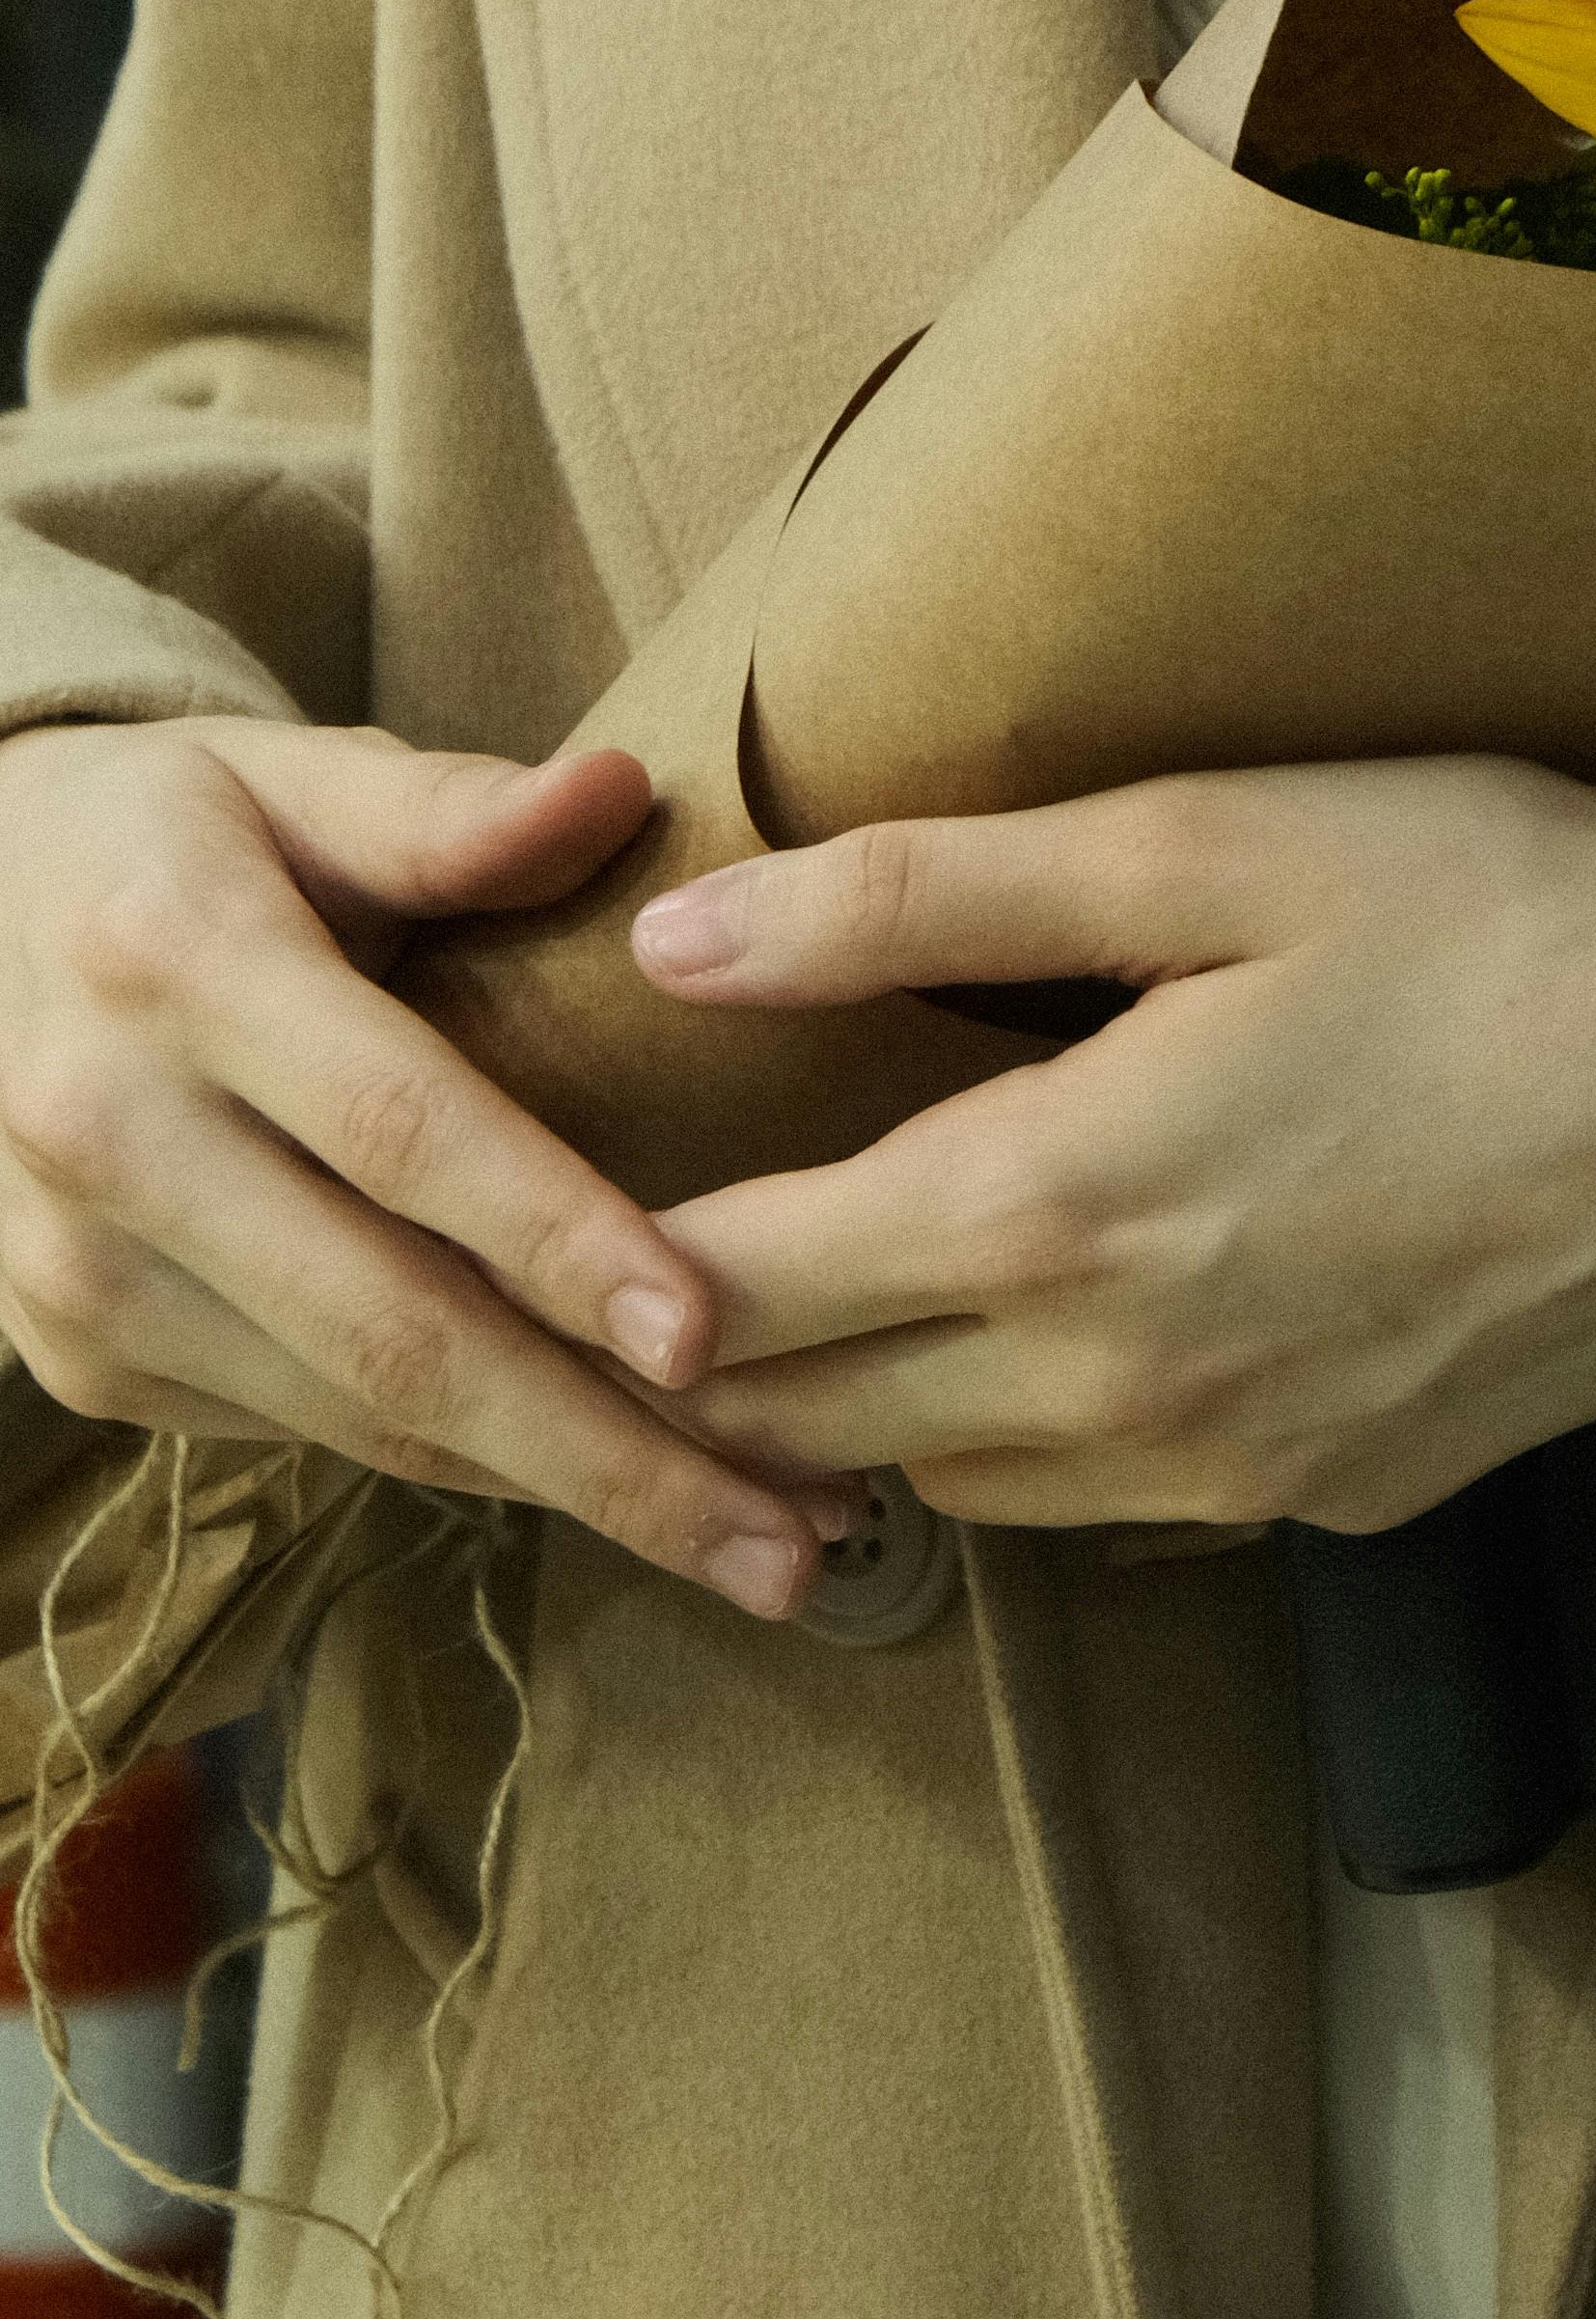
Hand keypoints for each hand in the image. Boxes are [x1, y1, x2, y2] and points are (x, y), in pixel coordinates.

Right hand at [0, 719, 849, 1613]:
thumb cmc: (168, 837)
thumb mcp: (283, 776)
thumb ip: (448, 810)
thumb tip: (616, 795)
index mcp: (170, 962)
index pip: (399, 1129)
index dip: (557, 1238)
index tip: (709, 1337)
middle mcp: (102, 1135)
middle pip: (390, 1329)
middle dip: (610, 1454)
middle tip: (796, 1543)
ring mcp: (75, 1271)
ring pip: (362, 1416)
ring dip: (572, 1490)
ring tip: (759, 1535)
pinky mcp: (81, 1358)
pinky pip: (315, 1430)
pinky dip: (470, 1464)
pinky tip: (612, 1479)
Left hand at [632, 758, 1595, 1533]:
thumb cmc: (1517, 917)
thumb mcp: (1216, 842)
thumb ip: (923, 900)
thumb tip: (683, 940)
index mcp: (1058, 1202)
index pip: (730, 1291)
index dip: (606, 1265)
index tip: (550, 1212)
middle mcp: (1120, 1376)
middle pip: (805, 1422)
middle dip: (697, 1361)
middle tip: (634, 1275)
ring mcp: (1233, 1466)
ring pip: (945, 1485)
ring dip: (860, 1413)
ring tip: (822, 1302)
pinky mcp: (1332, 1503)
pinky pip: (1104, 1507)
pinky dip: (1026, 1443)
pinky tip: (1045, 1336)